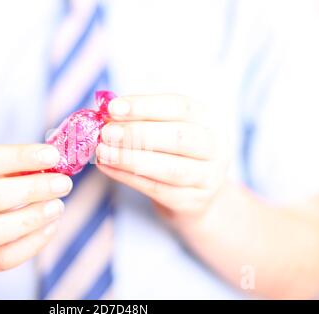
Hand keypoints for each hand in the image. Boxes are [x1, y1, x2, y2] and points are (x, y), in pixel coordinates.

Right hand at [0, 144, 71, 270]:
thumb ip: (21, 165)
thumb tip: (57, 163)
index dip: (20, 158)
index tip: (52, 156)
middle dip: (32, 189)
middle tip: (63, 184)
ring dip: (31, 218)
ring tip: (57, 206)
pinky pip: (1, 259)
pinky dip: (31, 244)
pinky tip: (50, 227)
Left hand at [96, 94, 228, 221]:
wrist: (197, 192)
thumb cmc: (175, 151)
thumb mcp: (166, 127)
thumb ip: (141, 117)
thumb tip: (104, 111)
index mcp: (209, 118)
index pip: (179, 106)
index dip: (145, 106)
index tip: (113, 108)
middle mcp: (215, 146)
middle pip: (179, 137)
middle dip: (138, 133)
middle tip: (106, 132)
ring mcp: (208, 176)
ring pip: (169, 168)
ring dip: (130, 159)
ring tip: (103, 152)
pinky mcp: (193, 201)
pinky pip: (157, 189)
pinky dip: (127, 177)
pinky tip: (107, 167)